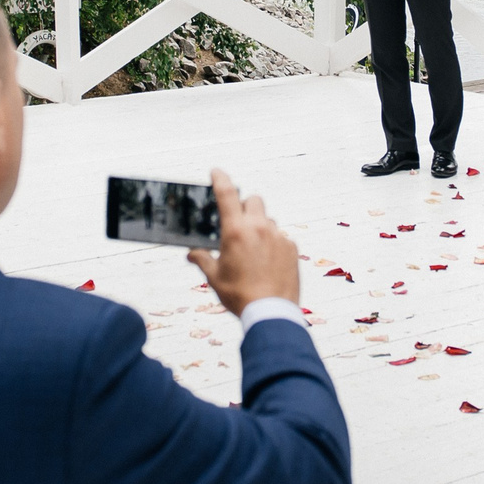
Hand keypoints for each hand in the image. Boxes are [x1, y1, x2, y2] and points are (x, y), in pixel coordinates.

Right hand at [186, 169, 299, 315]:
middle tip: (237, 224)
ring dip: (260, 227)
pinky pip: (280, 237)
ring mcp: (278, 237)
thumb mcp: (215, 278)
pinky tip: (267, 262)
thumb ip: (202, 260)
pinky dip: (272, 243)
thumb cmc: (240, 295)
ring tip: (252, 250)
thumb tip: (192, 254)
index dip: (220, 179)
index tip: (216, 171)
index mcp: (236, 231)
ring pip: (268, 220)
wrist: (271, 312)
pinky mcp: (291, 248)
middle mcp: (259, 228)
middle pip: (253, 200)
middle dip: (245, 206)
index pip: (227, 194)